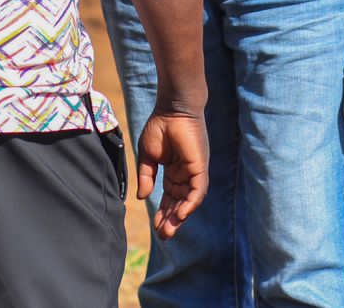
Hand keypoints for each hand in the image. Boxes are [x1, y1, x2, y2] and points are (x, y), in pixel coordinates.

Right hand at [135, 109, 208, 238]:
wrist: (172, 108)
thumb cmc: (160, 127)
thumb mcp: (147, 156)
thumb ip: (146, 177)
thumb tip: (142, 198)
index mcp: (173, 172)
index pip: (170, 198)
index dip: (163, 213)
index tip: (155, 227)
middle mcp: (185, 174)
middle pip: (179, 203)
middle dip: (171, 220)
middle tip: (163, 236)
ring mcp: (194, 171)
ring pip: (189, 201)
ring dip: (180, 216)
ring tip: (169, 230)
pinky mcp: (200, 167)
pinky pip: (198, 191)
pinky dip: (190, 204)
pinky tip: (181, 215)